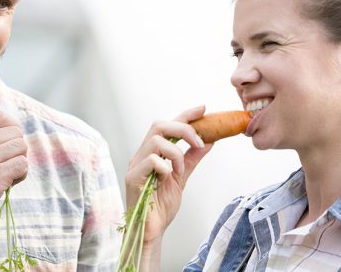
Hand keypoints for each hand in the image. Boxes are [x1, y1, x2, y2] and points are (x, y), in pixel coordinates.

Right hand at [0, 110, 27, 234]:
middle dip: (18, 147)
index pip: (0, 115)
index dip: (12, 126)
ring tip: (10, 174)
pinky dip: (21, 174)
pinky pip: (22, 165)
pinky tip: (10, 183)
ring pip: (22, 147)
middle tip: (9, 162)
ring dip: (20, 161)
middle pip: (16, 132)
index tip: (10, 140)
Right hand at [125, 106, 211, 245]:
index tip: (203, 108)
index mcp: (151, 153)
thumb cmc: (160, 207)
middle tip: (198, 141)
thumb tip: (208, 142)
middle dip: (183, 128)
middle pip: (159, 125)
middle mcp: (141, 155)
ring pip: (156, 140)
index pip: (167, 126)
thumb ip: (191, 160)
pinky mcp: (133, 178)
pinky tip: (169, 178)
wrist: (152, 231)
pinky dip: (166, 166)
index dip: (184, 115)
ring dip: (176, 153)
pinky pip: (151, 161)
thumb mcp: (181, 179)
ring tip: (180, 170)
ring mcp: (135, 165)